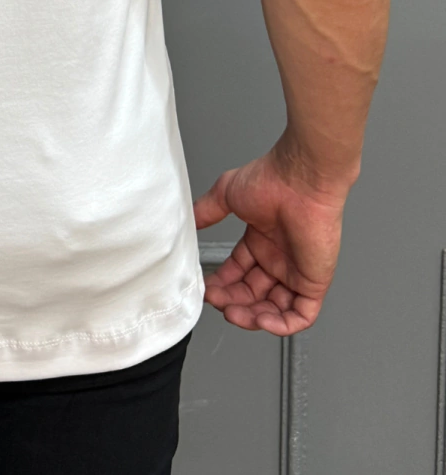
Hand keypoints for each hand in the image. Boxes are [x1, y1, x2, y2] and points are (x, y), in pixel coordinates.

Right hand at [193, 142, 347, 334]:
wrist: (300, 179)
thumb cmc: (271, 180)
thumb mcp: (227, 193)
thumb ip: (207, 211)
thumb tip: (189, 223)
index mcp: (261, 242)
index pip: (239, 274)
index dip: (222, 284)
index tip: (206, 288)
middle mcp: (278, 259)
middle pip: (253, 295)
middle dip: (232, 301)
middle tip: (215, 301)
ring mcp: (297, 272)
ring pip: (274, 310)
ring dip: (252, 317)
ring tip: (232, 312)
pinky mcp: (314, 283)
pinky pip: (301, 316)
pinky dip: (281, 325)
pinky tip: (260, 319)